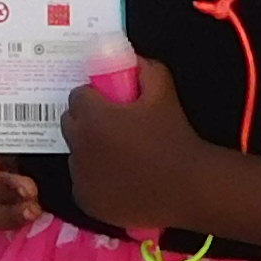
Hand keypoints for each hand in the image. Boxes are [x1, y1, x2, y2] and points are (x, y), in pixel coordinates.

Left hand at [58, 55, 216, 240]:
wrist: (190, 186)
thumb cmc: (175, 136)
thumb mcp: (163, 90)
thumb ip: (144, 68)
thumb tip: (131, 59)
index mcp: (93, 118)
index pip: (77, 97)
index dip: (94, 98)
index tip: (112, 105)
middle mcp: (80, 148)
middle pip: (70, 125)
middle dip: (87, 122)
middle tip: (114, 128)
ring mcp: (81, 178)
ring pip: (76, 155)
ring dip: (90, 151)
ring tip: (120, 155)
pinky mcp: (87, 202)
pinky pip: (82, 182)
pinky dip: (95, 179)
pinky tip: (120, 179)